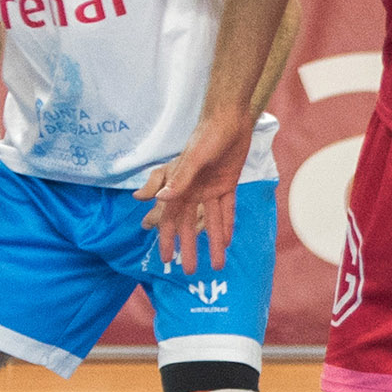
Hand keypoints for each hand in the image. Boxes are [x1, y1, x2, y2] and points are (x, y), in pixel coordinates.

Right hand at [137, 115, 249, 271]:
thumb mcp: (193, 158)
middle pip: (190, 225)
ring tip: (217, 265)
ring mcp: (210, 188)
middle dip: (190, 248)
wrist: (230, 118)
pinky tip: (228, 242)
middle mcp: (193, 190)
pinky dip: (227, 225)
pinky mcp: (227, 184)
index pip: (171, 219)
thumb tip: (162, 200)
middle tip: (191, 272)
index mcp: (180, 186)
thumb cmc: (207, 135)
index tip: (166, 260)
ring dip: (213, 242)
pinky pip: (227, 209)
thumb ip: (179, 179)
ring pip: (210, 222)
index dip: (168, 239)